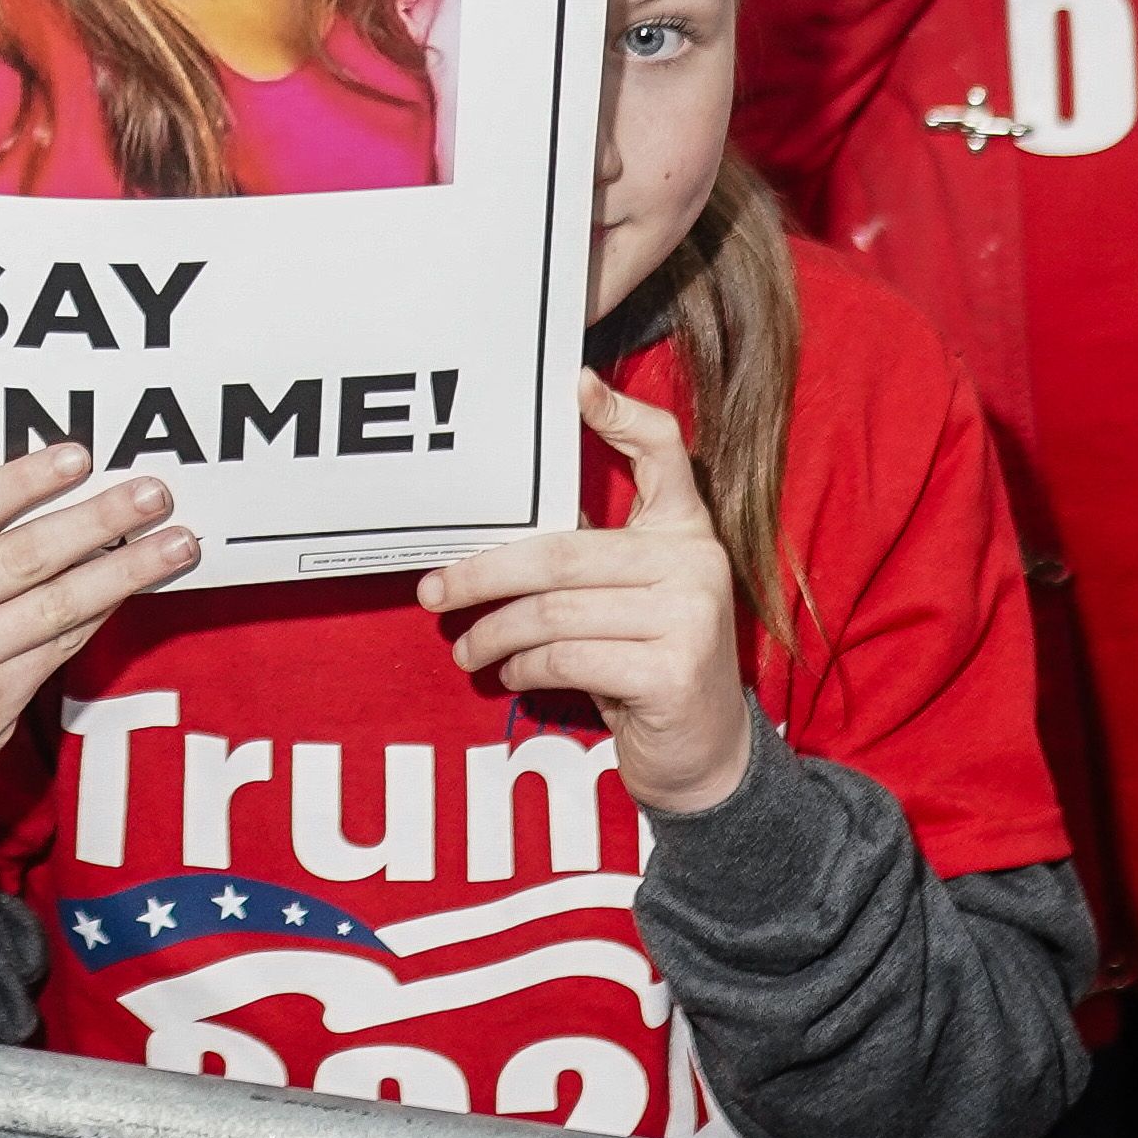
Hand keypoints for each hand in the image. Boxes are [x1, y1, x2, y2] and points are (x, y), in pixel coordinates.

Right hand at [0, 445, 198, 837]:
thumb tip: (41, 492)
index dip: (25, 481)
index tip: (78, 457)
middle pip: (23, 556)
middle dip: (97, 520)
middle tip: (152, 494)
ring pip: (56, 604)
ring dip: (124, 570)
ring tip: (174, 543)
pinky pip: (60, 646)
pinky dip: (101, 613)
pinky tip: (132, 588)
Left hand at [417, 369, 750, 815]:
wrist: (706, 753)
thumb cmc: (646, 660)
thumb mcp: (629, 595)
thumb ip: (589, 552)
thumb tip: (494, 530)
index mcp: (686, 528)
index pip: (665, 452)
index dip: (620, 415)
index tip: (573, 384)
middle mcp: (696, 560)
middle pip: (561, 551)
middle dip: (482, 574)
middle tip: (432, 590)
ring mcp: (691, 615)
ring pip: (553, 611)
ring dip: (494, 633)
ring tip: (466, 647)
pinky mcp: (674, 671)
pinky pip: (567, 657)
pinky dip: (524, 667)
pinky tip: (512, 673)